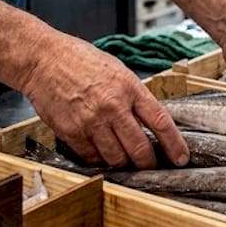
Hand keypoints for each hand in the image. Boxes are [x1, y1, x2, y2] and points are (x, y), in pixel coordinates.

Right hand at [17, 32, 188, 168]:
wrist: (43, 59)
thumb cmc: (80, 60)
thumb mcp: (118, 71)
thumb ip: (134, 95)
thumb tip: (150, 120)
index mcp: (129, 88)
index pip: (161, 122)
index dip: (174, 144)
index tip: (181, 158)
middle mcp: (112, 106)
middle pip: (140, 148)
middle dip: (148, 163)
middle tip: (150, 167)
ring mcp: (91, 121)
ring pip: (116, 158)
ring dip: (124, 164)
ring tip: (125, 160)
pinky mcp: (71, 132)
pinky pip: (92, 157)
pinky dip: (100, 159)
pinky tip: (101, 153)